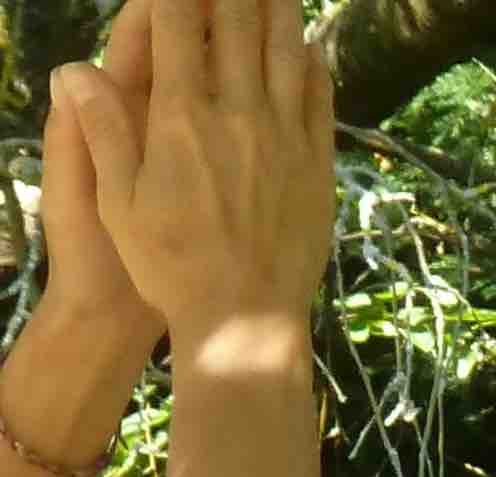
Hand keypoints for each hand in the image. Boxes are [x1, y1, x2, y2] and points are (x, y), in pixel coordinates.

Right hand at [58, 0, 333, 359]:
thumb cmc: (172, 266)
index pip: (176, 19)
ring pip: (286, 49)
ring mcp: (284, 140)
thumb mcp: (117, 200)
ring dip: (276, 7)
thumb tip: (73, 68)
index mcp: (180, 116)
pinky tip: (305, 44)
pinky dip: (311, 62)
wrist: (245, 323)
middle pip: (238, 20)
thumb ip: (101, 128)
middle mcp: (238, 117)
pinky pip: (319, 99)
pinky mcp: (316, 168)